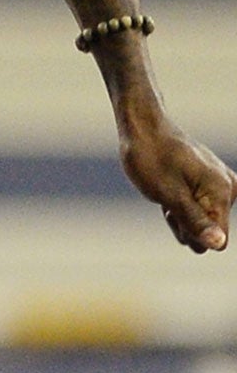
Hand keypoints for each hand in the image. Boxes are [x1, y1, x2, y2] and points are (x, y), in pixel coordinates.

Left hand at [120, 120, 233, 252]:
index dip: (191, 233)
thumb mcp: (169, 195)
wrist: (143, 127)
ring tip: (166, 191)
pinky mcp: (208, 184)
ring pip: (199, 222)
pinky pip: (196, 209)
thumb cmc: (151, 159)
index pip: (218, 239)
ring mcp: (219, 185)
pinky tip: (169, 189)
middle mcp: (229, 189)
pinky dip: (179, 205)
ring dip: (179, 215)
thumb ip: (196, 222)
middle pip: (208, 232)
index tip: (174, 211)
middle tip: (167, 199)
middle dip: (184, 224)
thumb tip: (219, 245)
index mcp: (223, 192)